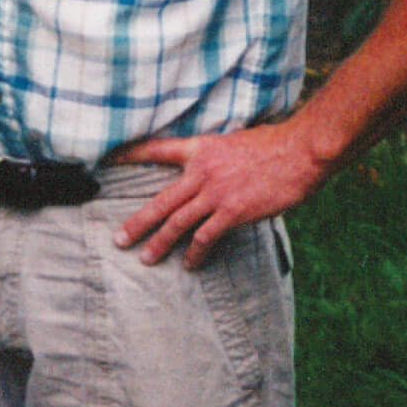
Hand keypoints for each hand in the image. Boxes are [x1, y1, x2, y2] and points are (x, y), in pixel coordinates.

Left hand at [110, 118, 327, 267]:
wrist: (300, 152)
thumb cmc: (274, 145)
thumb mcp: (233, 142)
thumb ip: (214, 158)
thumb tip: (208, 172)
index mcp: (199, 150)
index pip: (155, 149)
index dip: (129, 154)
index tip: (107, 159)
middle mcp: (200, 172)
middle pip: (160, 201)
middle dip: (137, 223)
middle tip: (119, 239)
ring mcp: (215, 193)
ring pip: (177, 223)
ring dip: (160, 243)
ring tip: (146, 258)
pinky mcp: (232, 211)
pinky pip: (206, 237)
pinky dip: (195, 253)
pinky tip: (189, 264)